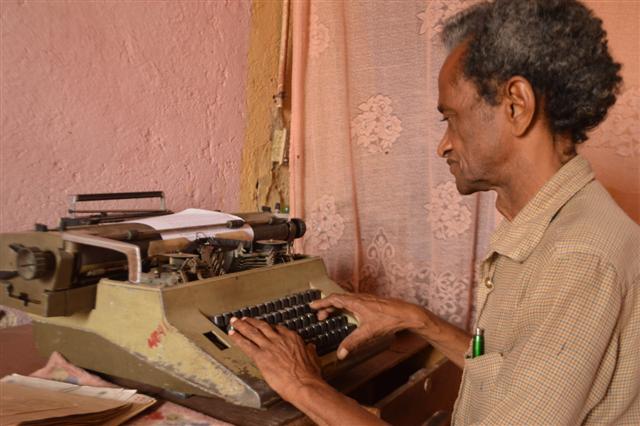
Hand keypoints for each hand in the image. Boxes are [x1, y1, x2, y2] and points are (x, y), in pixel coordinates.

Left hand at [227, 317, 323, 401]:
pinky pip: (246, 344)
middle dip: (252, 321)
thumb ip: (309, 351)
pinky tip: (232, 335)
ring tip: (235, 322)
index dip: (268, 326)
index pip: (277, 328)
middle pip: (262, 326)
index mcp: (292, 338)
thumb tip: (310, 347)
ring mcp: (269, 346)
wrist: (303, 384)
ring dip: (242, 326)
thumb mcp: (313, 358)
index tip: (264, 325)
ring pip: (252, 332)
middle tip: (245, 319)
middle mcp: (279, 339)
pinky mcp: (260, 356)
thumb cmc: (309, 375)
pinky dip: (237, 338)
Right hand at [310, 293, 426, 359]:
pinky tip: (348, 314)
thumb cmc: (388, 320)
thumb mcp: (368, 333)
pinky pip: (353, 301)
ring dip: (336, 306)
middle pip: (338, 299)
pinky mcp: (371, 302)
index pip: (334, 299)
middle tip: (319, 316)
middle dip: (327, 306)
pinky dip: (345, 306)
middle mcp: (359, 298)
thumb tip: (340, 354)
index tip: (312, 305)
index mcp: (355, 302)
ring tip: (330, 314)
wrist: (406, 314)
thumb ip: (352, 343)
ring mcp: (366, 299)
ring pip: (346, 300)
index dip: (322, 302)